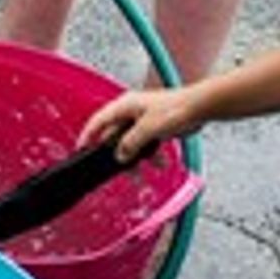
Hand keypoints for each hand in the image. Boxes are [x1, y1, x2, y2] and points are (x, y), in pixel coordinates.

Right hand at [82, 87, 199, 162]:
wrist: (198, 108)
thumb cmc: (175, 109)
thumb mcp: (147, 129)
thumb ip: (131, 144)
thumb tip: (120, 156)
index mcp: (124, 106)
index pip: (99, 121)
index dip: (88, 134)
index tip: (81, 148)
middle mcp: (131, 111)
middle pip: (115, 135)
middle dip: (119, 154)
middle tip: (120, 169)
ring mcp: (142, 119)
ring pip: (131, 143)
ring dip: (136, 158)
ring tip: (140, 172)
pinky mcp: (153, 127)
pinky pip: (145, 144)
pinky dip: (149, 155)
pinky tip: (158, 163)